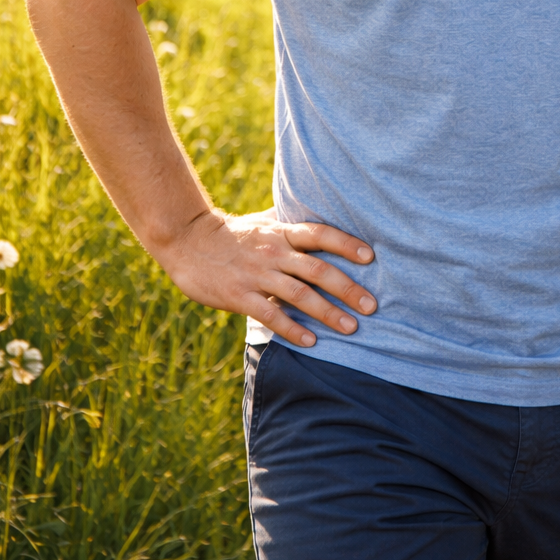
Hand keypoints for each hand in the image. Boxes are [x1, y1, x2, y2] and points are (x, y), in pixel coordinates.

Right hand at [159, 208, 375, 347]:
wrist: (187, 242)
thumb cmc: (232, 234)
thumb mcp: (264, 221)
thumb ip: (291, 223)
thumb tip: (321, 216)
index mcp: (282, 233)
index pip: (321, 234)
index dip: (346, 244)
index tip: (370, 257)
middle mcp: (274, 253)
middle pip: (319, 270)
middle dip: (348, 289)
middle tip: (372, 305)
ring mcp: (258, 275)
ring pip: (300, 295)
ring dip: (328, 313)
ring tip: (351, 328)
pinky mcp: (240, 297)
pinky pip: (271, 315)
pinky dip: (293, 330)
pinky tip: (311, 342)